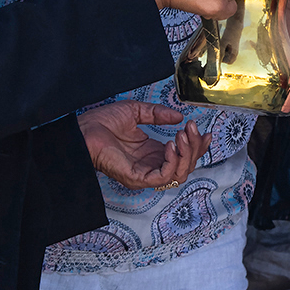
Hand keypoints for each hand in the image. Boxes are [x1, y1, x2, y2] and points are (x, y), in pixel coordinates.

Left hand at [77, 102, 211, 189]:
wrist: (83, 129)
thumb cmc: (102, 122)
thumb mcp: (136, 112)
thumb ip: (158, 114)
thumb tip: (179, 116)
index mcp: (152, 153)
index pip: (182, 157)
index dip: (197, 147)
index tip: (205, 132)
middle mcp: (150, 166)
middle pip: (186, 166)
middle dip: (195, 148)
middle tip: (192, 129)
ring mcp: (144, 175)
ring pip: (179, 174)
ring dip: (187, 154)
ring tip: (183, 134)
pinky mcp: (136, 178)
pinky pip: (163, 177)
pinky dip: (172, 162)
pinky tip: (170, 144)